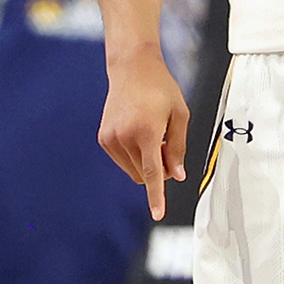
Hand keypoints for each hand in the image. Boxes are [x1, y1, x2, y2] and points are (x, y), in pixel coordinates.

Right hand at [99, 60, 192, 222]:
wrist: (132, 69)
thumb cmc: (161, 89)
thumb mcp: (180, 115)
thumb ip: (178, 148)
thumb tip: (177, 176)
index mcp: (147, 132)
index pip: (153, 173)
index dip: (157, 196)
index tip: (158, 214)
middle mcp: (125, 138)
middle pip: (145, 174)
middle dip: (160, 171)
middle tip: (168, 147)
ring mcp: (111, 139)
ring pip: (134, 171)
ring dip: (147, 164)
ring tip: (154, 137)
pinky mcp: (104, 138)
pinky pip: (123, 161)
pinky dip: (135, 156)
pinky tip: (141, 133)